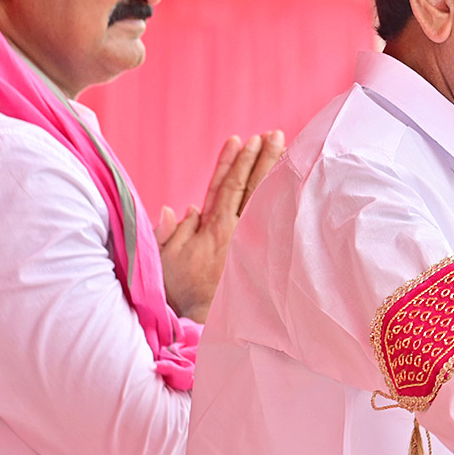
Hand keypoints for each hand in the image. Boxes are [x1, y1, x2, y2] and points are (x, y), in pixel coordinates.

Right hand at [156, 130, 284, 321]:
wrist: (200, 320)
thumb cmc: (179, 290)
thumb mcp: (164, 258)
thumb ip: (172, 231)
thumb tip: (186, 207)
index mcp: (212, 227)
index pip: (226, 186)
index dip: (234, 162)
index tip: (243, 140)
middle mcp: (234, 230)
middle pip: (250, 187)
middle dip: (261, 158)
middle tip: (273, 135)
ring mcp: (249, 240)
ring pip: (263, 199)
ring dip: (273, 173)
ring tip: (284, 149)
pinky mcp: (258, 253)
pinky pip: (270, 219)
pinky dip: (279, 201)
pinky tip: (289, 186)